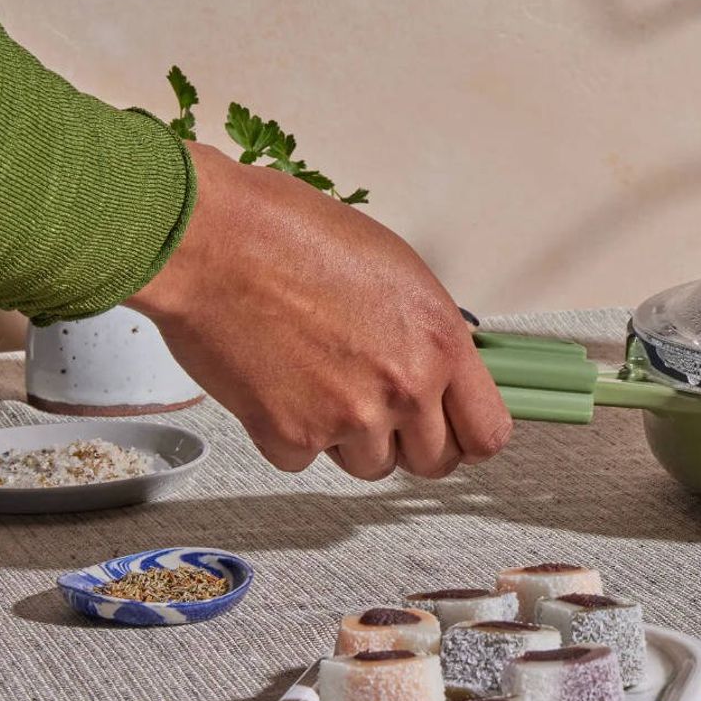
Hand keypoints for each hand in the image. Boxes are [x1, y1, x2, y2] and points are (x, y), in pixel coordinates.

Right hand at [130, 142, 511, 477]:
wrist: (212, 240)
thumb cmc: (292, 235)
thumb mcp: (396, 271)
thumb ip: (427, 334)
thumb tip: (439, 372)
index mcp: (440, 340)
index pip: (488, 431)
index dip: (470, 435)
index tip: (455, 431)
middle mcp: (404, 386)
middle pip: (433, 462)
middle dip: (409, 440)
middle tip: (379, 405)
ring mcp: (348, 418)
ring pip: (370, 466)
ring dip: (349, 437)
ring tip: (319, 376)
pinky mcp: (290, 437)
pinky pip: (306, 460)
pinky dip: (291, 434)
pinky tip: (279, 381)